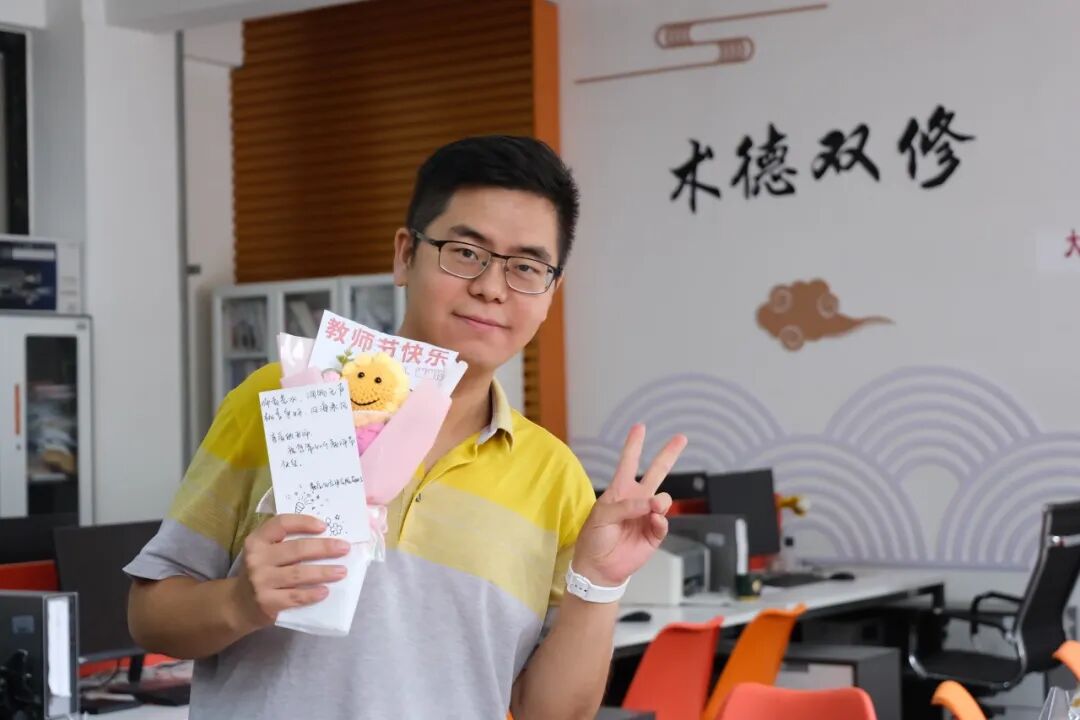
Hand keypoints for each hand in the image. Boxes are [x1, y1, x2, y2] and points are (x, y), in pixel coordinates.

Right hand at [232, 514, 350, 629]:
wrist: (239, 604)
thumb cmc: (261, 571)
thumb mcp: (264, 551)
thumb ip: (285, 541)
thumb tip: (325, 534)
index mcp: (257, 540)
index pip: (282, 524)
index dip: (304, 522)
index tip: (324, 526)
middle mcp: (256, 558)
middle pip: (296, 549)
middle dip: (324, 547)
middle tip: (344, 548)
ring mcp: (261, 581)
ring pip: (299, 573)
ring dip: (324, 572)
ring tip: (342, 571)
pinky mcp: (267, 602)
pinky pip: (295, 596)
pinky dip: (312, 594)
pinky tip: (325, 591)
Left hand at [572, 424, 687, 586]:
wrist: (599, 567)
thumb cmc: (594, 538)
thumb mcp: (601, 516)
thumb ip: (625, 506)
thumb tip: (651, 503)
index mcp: (619, 491)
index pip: (628, 462)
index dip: (634, 445)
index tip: (640, 427)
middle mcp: (636, 500)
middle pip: (656, 472)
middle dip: (668, 454)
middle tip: (681, 438)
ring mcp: (647, 516)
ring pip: (664, 499)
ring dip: (660, 501)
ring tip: (653, 509)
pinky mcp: (654, 534)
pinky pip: (663, 523)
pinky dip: (660, 521)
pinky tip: (654, 522)